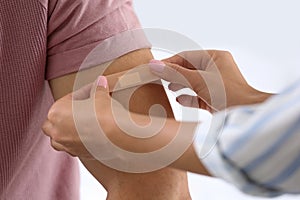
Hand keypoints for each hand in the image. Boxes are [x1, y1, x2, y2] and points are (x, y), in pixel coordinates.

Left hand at [42, 76, 115, 158]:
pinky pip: (71, 148)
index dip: (78, 97)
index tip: (88, 95)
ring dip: (64, 133)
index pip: (64, 101)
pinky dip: (76, 143)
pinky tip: (88, 137)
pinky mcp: (78, 154)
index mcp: (56, 112)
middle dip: (61, 118)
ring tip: (78, 127)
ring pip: (57, 140)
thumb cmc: (104, 114)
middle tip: (77, 112)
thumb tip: (101, 82)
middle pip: (50, 124)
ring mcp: (66, 145)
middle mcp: (57, 131)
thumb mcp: (100, 97)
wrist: (117, 135)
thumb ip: (98, 89)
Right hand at [149, 50, 271, 110]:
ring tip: (168, 88)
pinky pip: (196, 95)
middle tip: (157, 79)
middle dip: (173, 74)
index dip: (169, 62)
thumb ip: (175, 73)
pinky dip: (187, 97)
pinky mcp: (213, 98)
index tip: (153, 68)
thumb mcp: (198, 81)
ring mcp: (214, 84)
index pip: (186, 56)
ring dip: (179, 85)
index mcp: (214, 57)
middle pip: (187, 69)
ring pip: (191, 82)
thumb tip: (154, 65)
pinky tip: (179, 99)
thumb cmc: (228, 93)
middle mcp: (215, 69)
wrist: (246, 114)